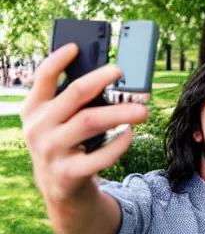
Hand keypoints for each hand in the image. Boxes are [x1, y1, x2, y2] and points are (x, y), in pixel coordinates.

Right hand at [21, 43, 148, 201]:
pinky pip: (101, 155)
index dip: (58, 60)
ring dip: (120, 112)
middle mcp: (38, 128)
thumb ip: (72, 101)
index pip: (42, 77)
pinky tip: (130, 135)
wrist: (59, 186)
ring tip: (142, 109)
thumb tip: (108, 75)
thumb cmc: (66, 143)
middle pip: (74, 95)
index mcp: (34, 109)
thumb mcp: (58, 121)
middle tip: (122, 71)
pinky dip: (120, 143)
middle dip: (100, 80)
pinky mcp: (69, 173)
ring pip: (90, 122)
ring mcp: (52, 151)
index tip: (77, 47)